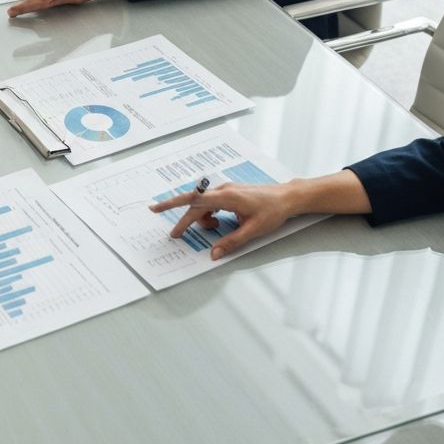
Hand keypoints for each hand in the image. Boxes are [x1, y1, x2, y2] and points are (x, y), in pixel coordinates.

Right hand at [150, 181, 298, 260]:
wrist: (287, 197)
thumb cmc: (273, 211)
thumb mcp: (252, 231)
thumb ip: (231, 242)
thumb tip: (214, 253)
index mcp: (226, 197)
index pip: (193, 200)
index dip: (172, 204)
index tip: (156, 209)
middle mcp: (223, 190)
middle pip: (195, 206)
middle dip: (185, 221)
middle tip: (176, 235)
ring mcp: (226, 189)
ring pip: (203, 205)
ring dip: (203, 219)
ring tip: (216, 230)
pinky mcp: (230, 192)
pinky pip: (212, 203)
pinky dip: (211, 214)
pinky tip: (221, 222)